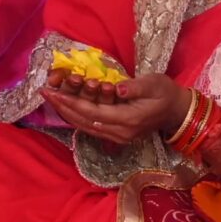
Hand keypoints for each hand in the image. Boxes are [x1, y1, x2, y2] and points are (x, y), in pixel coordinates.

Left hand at [39, 70, 191, 148]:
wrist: (176, 111)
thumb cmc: (165, 93)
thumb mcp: (155, 84)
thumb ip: (137, 87)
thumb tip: (119, 88)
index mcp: (129, 119)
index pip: (93, 112)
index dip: (71, 102)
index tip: (53, 91)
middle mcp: (120, 132)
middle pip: (84, 121)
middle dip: (62, 107)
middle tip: (44, 92)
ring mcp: (118, 137)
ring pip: (85, 127)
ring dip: (66, 113)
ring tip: (49, 99)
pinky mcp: (116, 135)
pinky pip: (91, 128)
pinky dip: (75, 117)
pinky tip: (65, 108)